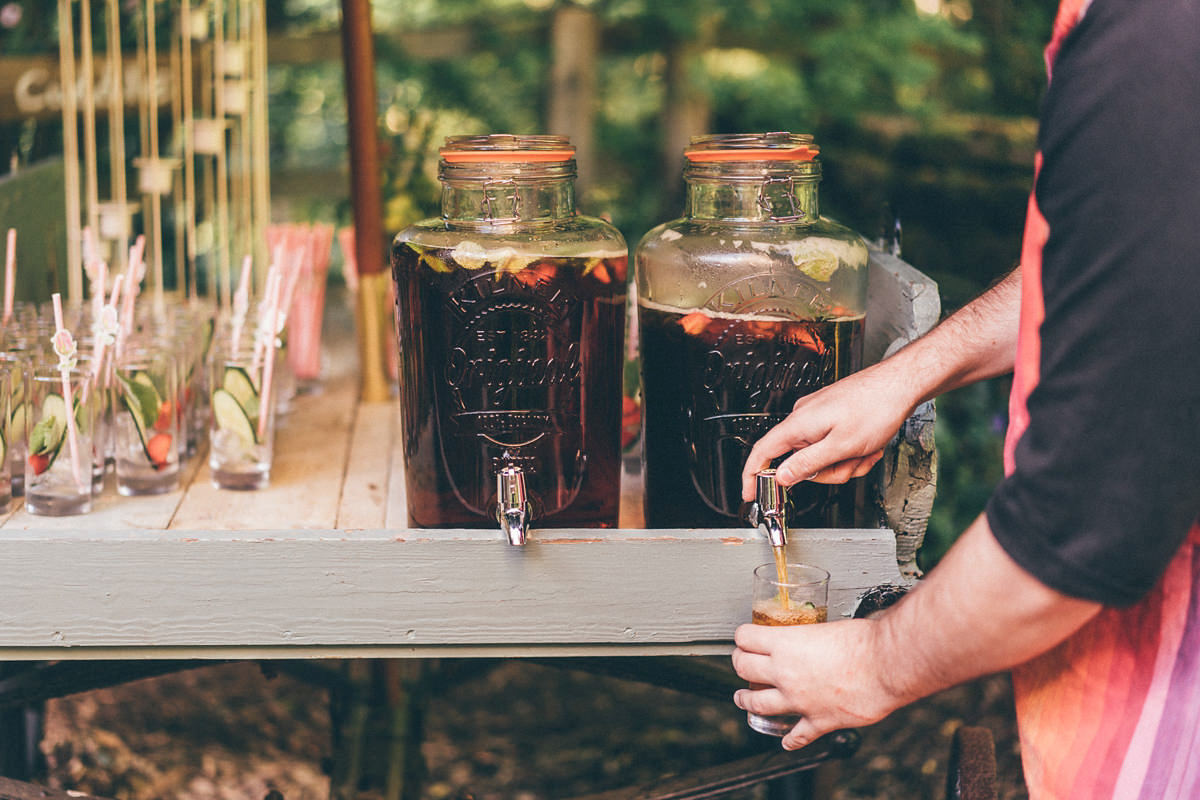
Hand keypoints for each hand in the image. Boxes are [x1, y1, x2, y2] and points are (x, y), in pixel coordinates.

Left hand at [731, 618, 900, 749]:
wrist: (887, 666)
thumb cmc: (864, 641)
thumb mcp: (828, 626)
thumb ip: (813, 636)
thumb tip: (814, 638)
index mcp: (785, 644)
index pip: (746, 638)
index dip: (742, 636)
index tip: (744, 638)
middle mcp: (785, 672)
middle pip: (744, 669)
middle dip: (739, 664)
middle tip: (740, 663)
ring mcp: (799, 700)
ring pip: (757, 703)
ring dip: (745, 701)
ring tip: (742, 699)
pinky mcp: (818, 721)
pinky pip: (798, 736)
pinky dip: (791, 740)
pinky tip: (786, 741)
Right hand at [740, 361, 919, 500]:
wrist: (899, 385)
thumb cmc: (875, 407)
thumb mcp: (840, 446)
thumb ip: (807, 464)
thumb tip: (781, 476)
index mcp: (799, 424)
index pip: (763, 452)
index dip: (752, 475)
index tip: (750, 493)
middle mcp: (804, 418)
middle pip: (801, 462)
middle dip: (829, 471)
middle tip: (850, 464)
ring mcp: (818, 418)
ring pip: (822, 458)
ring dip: (846, 462)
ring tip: (864, 451)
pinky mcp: (832, 418)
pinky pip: (833, 446)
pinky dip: (851, 452)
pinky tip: (867, 445)